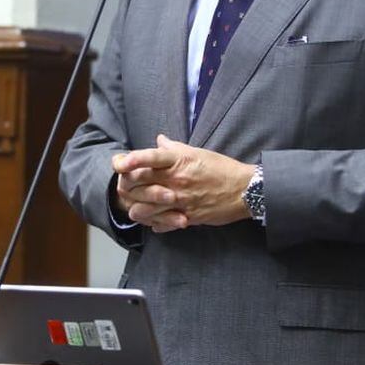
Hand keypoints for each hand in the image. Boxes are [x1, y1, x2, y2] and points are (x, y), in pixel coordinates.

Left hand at [113, 134, 253, 231]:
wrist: (245, 190)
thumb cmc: (222, 168)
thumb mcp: (198, 152)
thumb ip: (174, 148)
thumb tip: (159, 140)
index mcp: (180, 160)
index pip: (151, 157)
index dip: (132, 159)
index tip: (119, 162)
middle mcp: (178, 179)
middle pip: (142, 182)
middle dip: (127, 185)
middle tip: (122, 187)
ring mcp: (181, 200)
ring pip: (148, 207)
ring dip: (137, 209)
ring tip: (134, 209)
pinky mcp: (188, 217)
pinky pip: (164, 223)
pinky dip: (156, 224)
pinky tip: (153, 223)